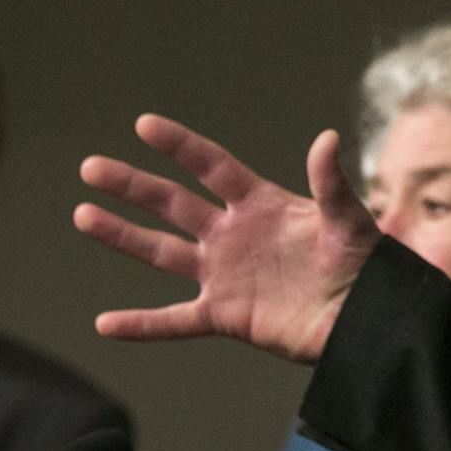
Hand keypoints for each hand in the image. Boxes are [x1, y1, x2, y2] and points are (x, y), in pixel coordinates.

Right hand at [74, 114, 379, 362]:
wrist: (368, 319)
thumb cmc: (366, 265)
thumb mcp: (349, 221)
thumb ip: (331, 183)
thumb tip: (328, 137)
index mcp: (261, 205)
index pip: (212, 168)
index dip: (180, 146)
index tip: (144, 124)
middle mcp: (234, 235)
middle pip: (173, 204)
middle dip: (133, 186)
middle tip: (91, 167)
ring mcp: (226, 275)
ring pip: (162, 253)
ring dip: (122, 236)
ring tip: (82, 214)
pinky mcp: (226, 315)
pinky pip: (175, 321)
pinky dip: (141, 325)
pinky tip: (105, 324)